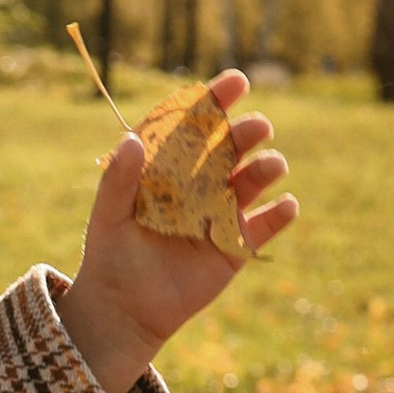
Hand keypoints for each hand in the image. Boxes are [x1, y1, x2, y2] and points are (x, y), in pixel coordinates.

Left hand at [54, 67, 297, 392]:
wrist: (123, 310)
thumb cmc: (111, 257)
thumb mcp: (108, 216)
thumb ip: (119, 180)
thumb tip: (133, 140)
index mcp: (170, 167)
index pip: (194, 126)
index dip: (215, 101)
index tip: (235, 82)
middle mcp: (200, 184)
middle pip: (229, 149)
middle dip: (246, 134)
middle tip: (257, 128)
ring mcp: (221, 214)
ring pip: (251, 182)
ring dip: (265, 169)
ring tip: (270, 165)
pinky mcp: (236, 247)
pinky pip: (264, 228)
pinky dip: (279, 216)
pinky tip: (286, 206)